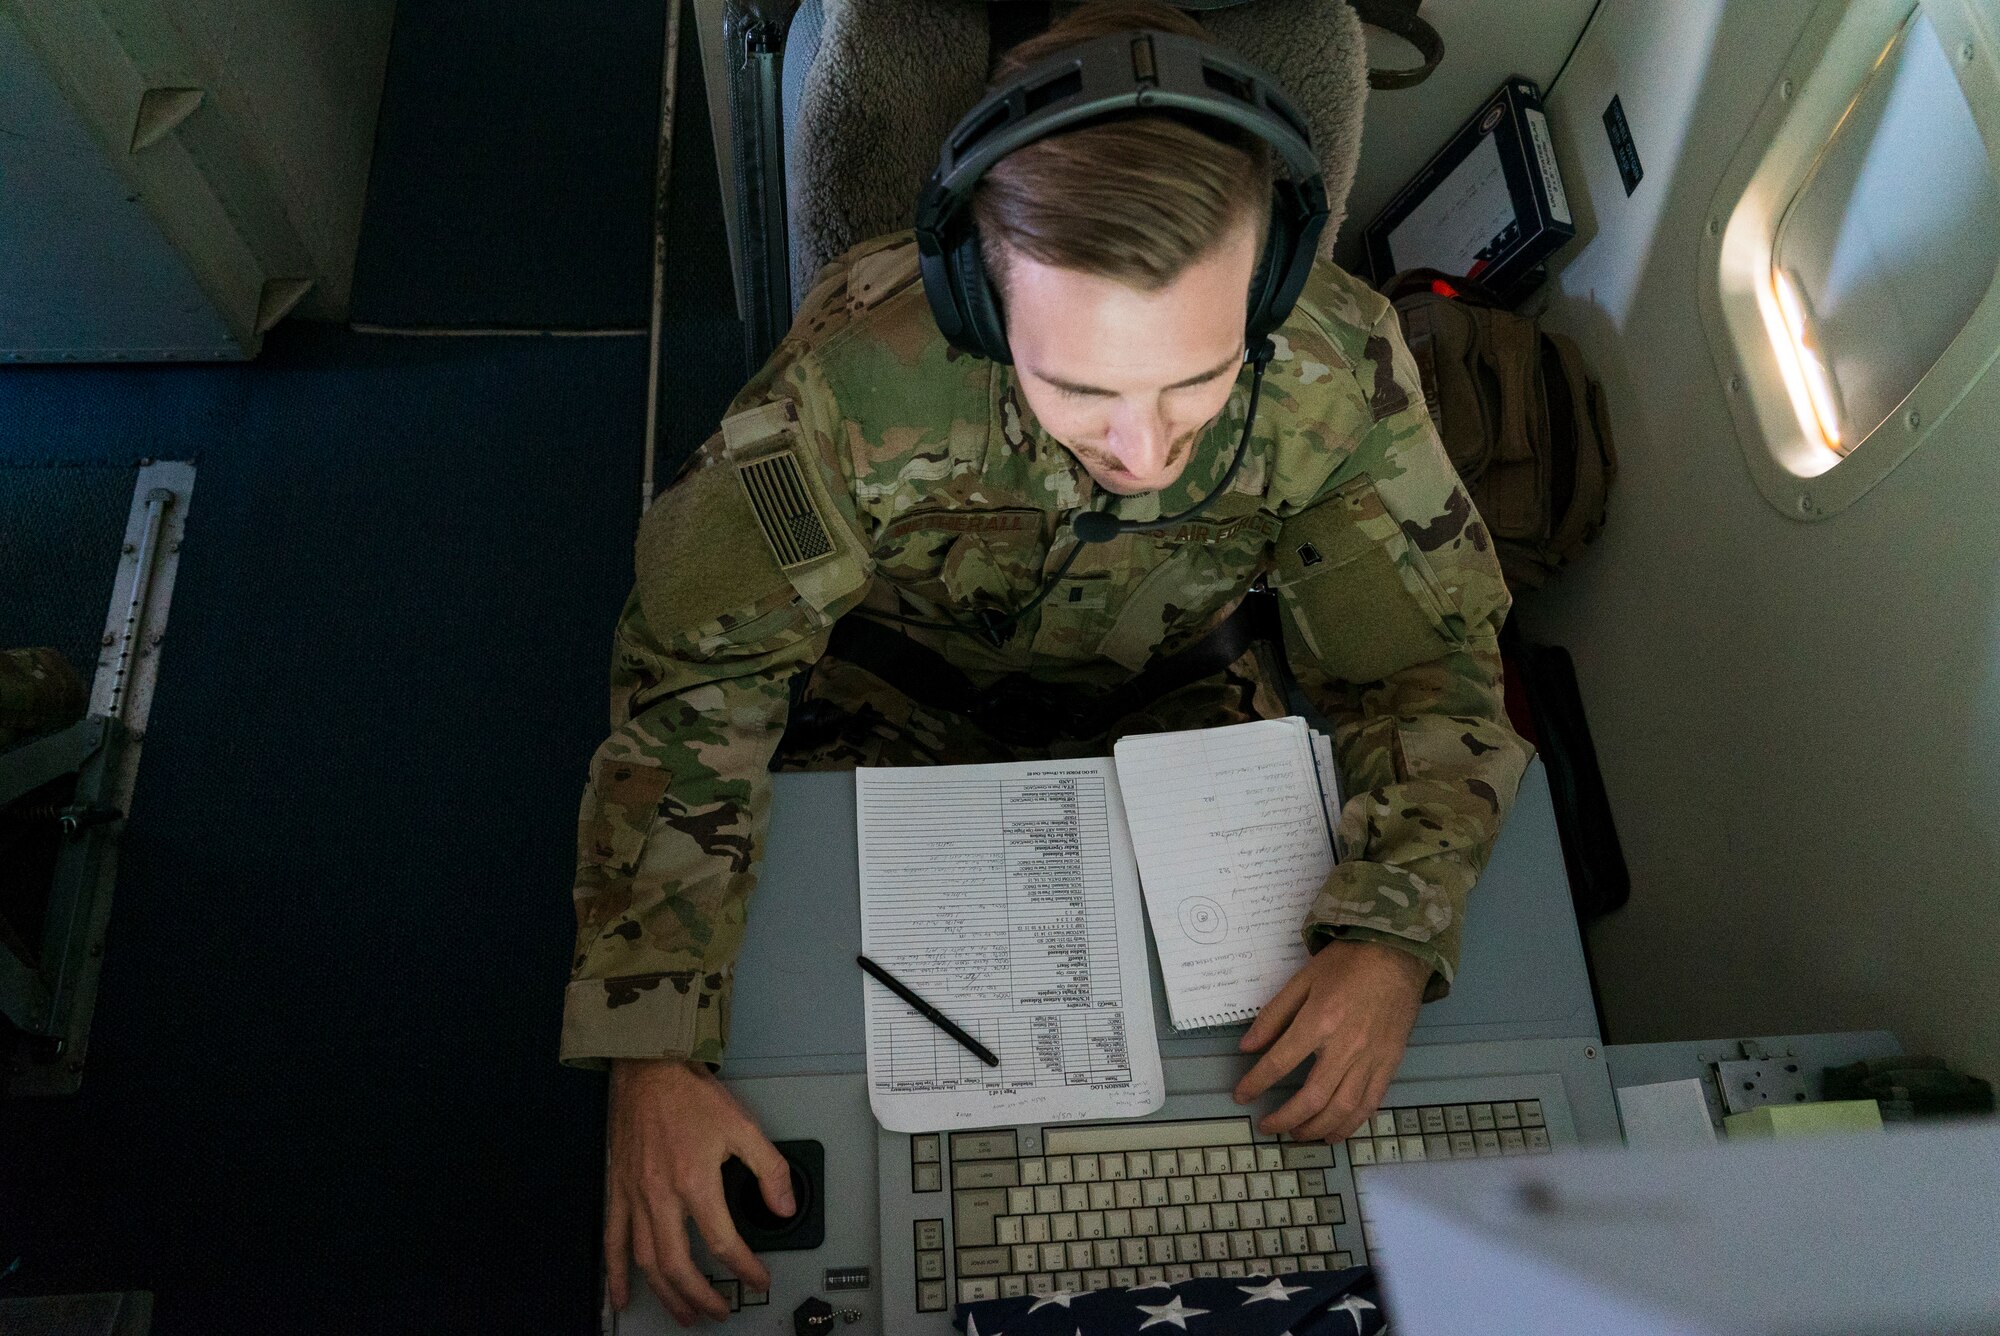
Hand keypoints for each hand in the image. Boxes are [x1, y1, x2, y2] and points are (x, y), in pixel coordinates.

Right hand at [606, 1058, 794, 1324]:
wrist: (647, 1068)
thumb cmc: (690, 1095)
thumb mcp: (743, 1126)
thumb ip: (769, 1169)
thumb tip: (784, 1206)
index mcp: (694, 1181)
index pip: (721, 1242)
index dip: (743, 1268)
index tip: (757, 1279)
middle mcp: (660, 1195)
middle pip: (678, 1264)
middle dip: (701, 1295)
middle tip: (718, 1310)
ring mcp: (635, 1196)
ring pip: (646, 1261)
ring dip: (665, 1294)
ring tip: (683, 1313)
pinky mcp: (617, 1190)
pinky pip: (613, 1240)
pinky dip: (615, 1274)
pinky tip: (620, 1296)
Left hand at [1231, 940, 1429, 1142]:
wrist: (1398, 954)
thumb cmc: (1347, 963)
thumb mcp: (1302, 980)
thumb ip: (1273, 1016)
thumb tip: (1246, 1047)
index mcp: (1320, 1021)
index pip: (1280, 1063)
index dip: (1255, 1083)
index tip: (1240, 1095)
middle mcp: (1346, 1047)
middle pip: (1311, 1098)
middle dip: (1284, 1119)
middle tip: (1266, 1126)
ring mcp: (1372, 1059)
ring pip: (1341, 1109)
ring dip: (1315, 1129)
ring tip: (1296, 1135)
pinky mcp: (1390, 1065)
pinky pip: (1369, 1104)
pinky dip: (1350, 1125)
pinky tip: (1334, 1133)